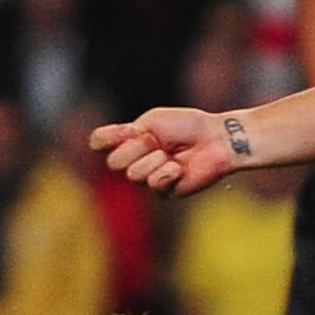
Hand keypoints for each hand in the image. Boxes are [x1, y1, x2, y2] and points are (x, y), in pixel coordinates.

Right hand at [92, 108, 245, 197]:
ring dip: (154, 160)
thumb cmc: (188, 126)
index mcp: (129, 140)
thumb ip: (124, 133)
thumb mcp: (152, 121)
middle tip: (158, 142)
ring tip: (172, 155)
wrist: (216, 140)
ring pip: (132, 175)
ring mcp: (148, 177)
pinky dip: (166, 173)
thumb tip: (97, 145)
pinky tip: (179, 168)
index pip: (99, 142)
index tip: (128, 130)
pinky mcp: (164, 192)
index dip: (107, 138)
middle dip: (136, 149)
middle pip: (113, 163)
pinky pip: (153, 185)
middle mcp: (135, 160)